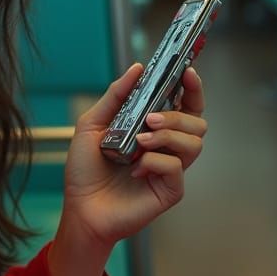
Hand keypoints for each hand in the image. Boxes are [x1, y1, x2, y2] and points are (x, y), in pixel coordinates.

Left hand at [61, 63, 206, 249]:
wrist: (79, 206)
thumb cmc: (86, 170)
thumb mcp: (92, 124)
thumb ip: (116, 96)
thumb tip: (137, 68)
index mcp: (153, 129)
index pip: (185, 104)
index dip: (192, 87)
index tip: (187, 72)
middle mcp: (166, 147)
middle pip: (197, 122)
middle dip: (177, 115)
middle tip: (151, 118)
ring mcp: (170, 169)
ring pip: (193, 143)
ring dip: (168, 136)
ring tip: (141, 140)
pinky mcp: (170, 190)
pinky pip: (175, 168)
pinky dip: (154, 162)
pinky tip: (134, 169)